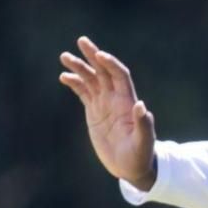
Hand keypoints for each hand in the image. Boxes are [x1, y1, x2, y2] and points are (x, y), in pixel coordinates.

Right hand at [59, 35, 157, 190]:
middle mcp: (116, 99)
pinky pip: (83, 92)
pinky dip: (74, 83)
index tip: (99, 55)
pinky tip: (64, 77)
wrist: (130, 167)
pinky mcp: (94, 112)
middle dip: (93, 55)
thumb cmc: (140, 156)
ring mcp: (104, 104)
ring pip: (91, 79)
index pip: (120, 76)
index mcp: (128, 103)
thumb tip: (141, 105)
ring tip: (64, 57)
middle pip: (104, 71)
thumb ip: (144, 125)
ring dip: (79, 67)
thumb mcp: (143, 143)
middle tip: (82, 40)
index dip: (111, 64)